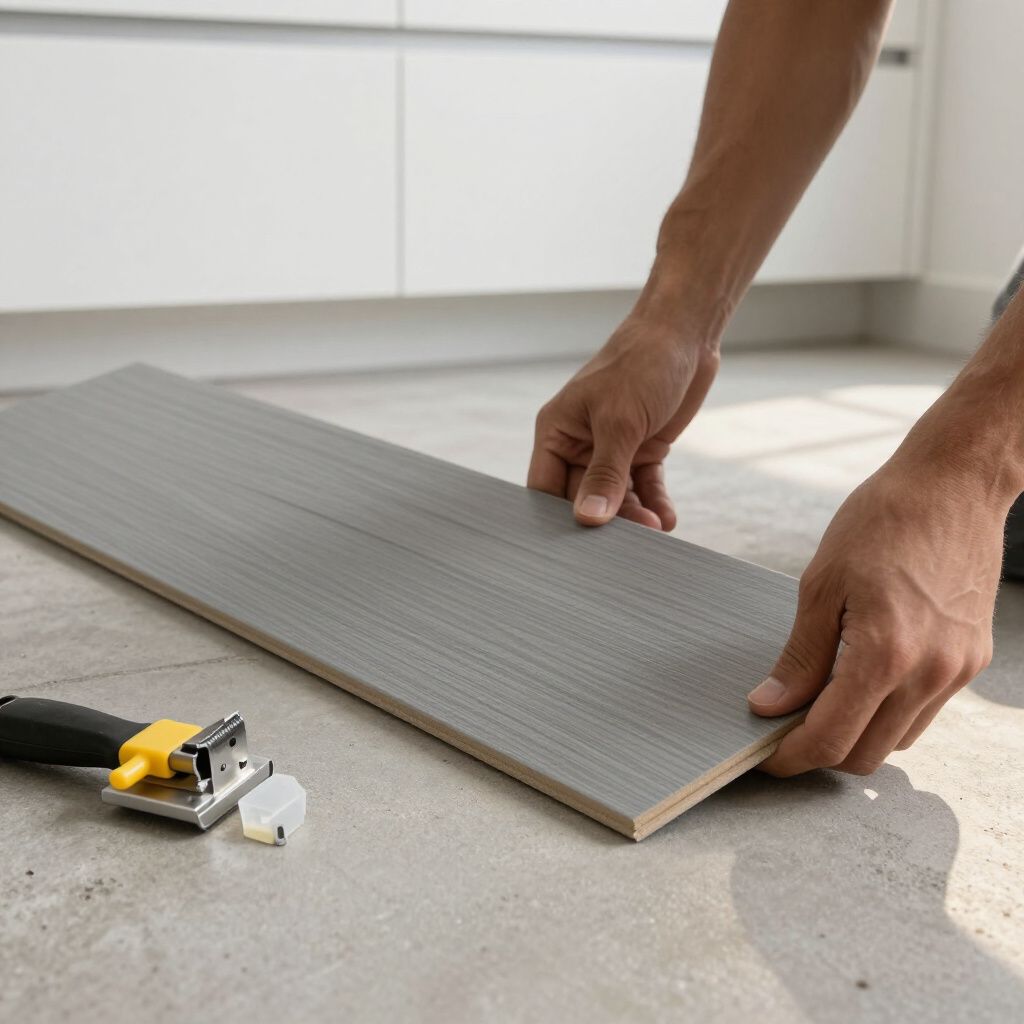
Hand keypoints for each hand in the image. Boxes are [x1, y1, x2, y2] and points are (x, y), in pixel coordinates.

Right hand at [528, 312, 719, 529]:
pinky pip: (644, 486)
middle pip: (582, 497)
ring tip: (654, 529)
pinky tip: (667, 518)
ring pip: (616, 496)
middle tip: (626, 541)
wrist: (685, 334)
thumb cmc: (640, 363)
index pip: (544, 487)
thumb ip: (605, 474)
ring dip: (634, 515)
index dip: (556, 516)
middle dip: (605, 519)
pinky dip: (655, 502)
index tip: (574, 545)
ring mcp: (612, 448)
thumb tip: (589, 518)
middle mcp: (580, 442)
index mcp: (557, 430)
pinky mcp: (643, 448)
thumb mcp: (619, 422)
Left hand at [748, 452, 1002, 775]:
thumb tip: (769, 706)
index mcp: (884, 655)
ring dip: (856, 735)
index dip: (791, 756)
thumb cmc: (881, 521)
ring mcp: (956, 670)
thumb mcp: (821, 585)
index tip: (765, 754)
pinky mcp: (971, 660)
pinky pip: (924, 711)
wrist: (954, 485)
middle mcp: (929, 674)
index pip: (831, 739)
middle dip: (820, 753)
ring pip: (898, 739)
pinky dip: (888, 711)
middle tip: (784, 728)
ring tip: (819, 700)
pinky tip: (860, 679)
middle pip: (866, 754)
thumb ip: (799, 657)